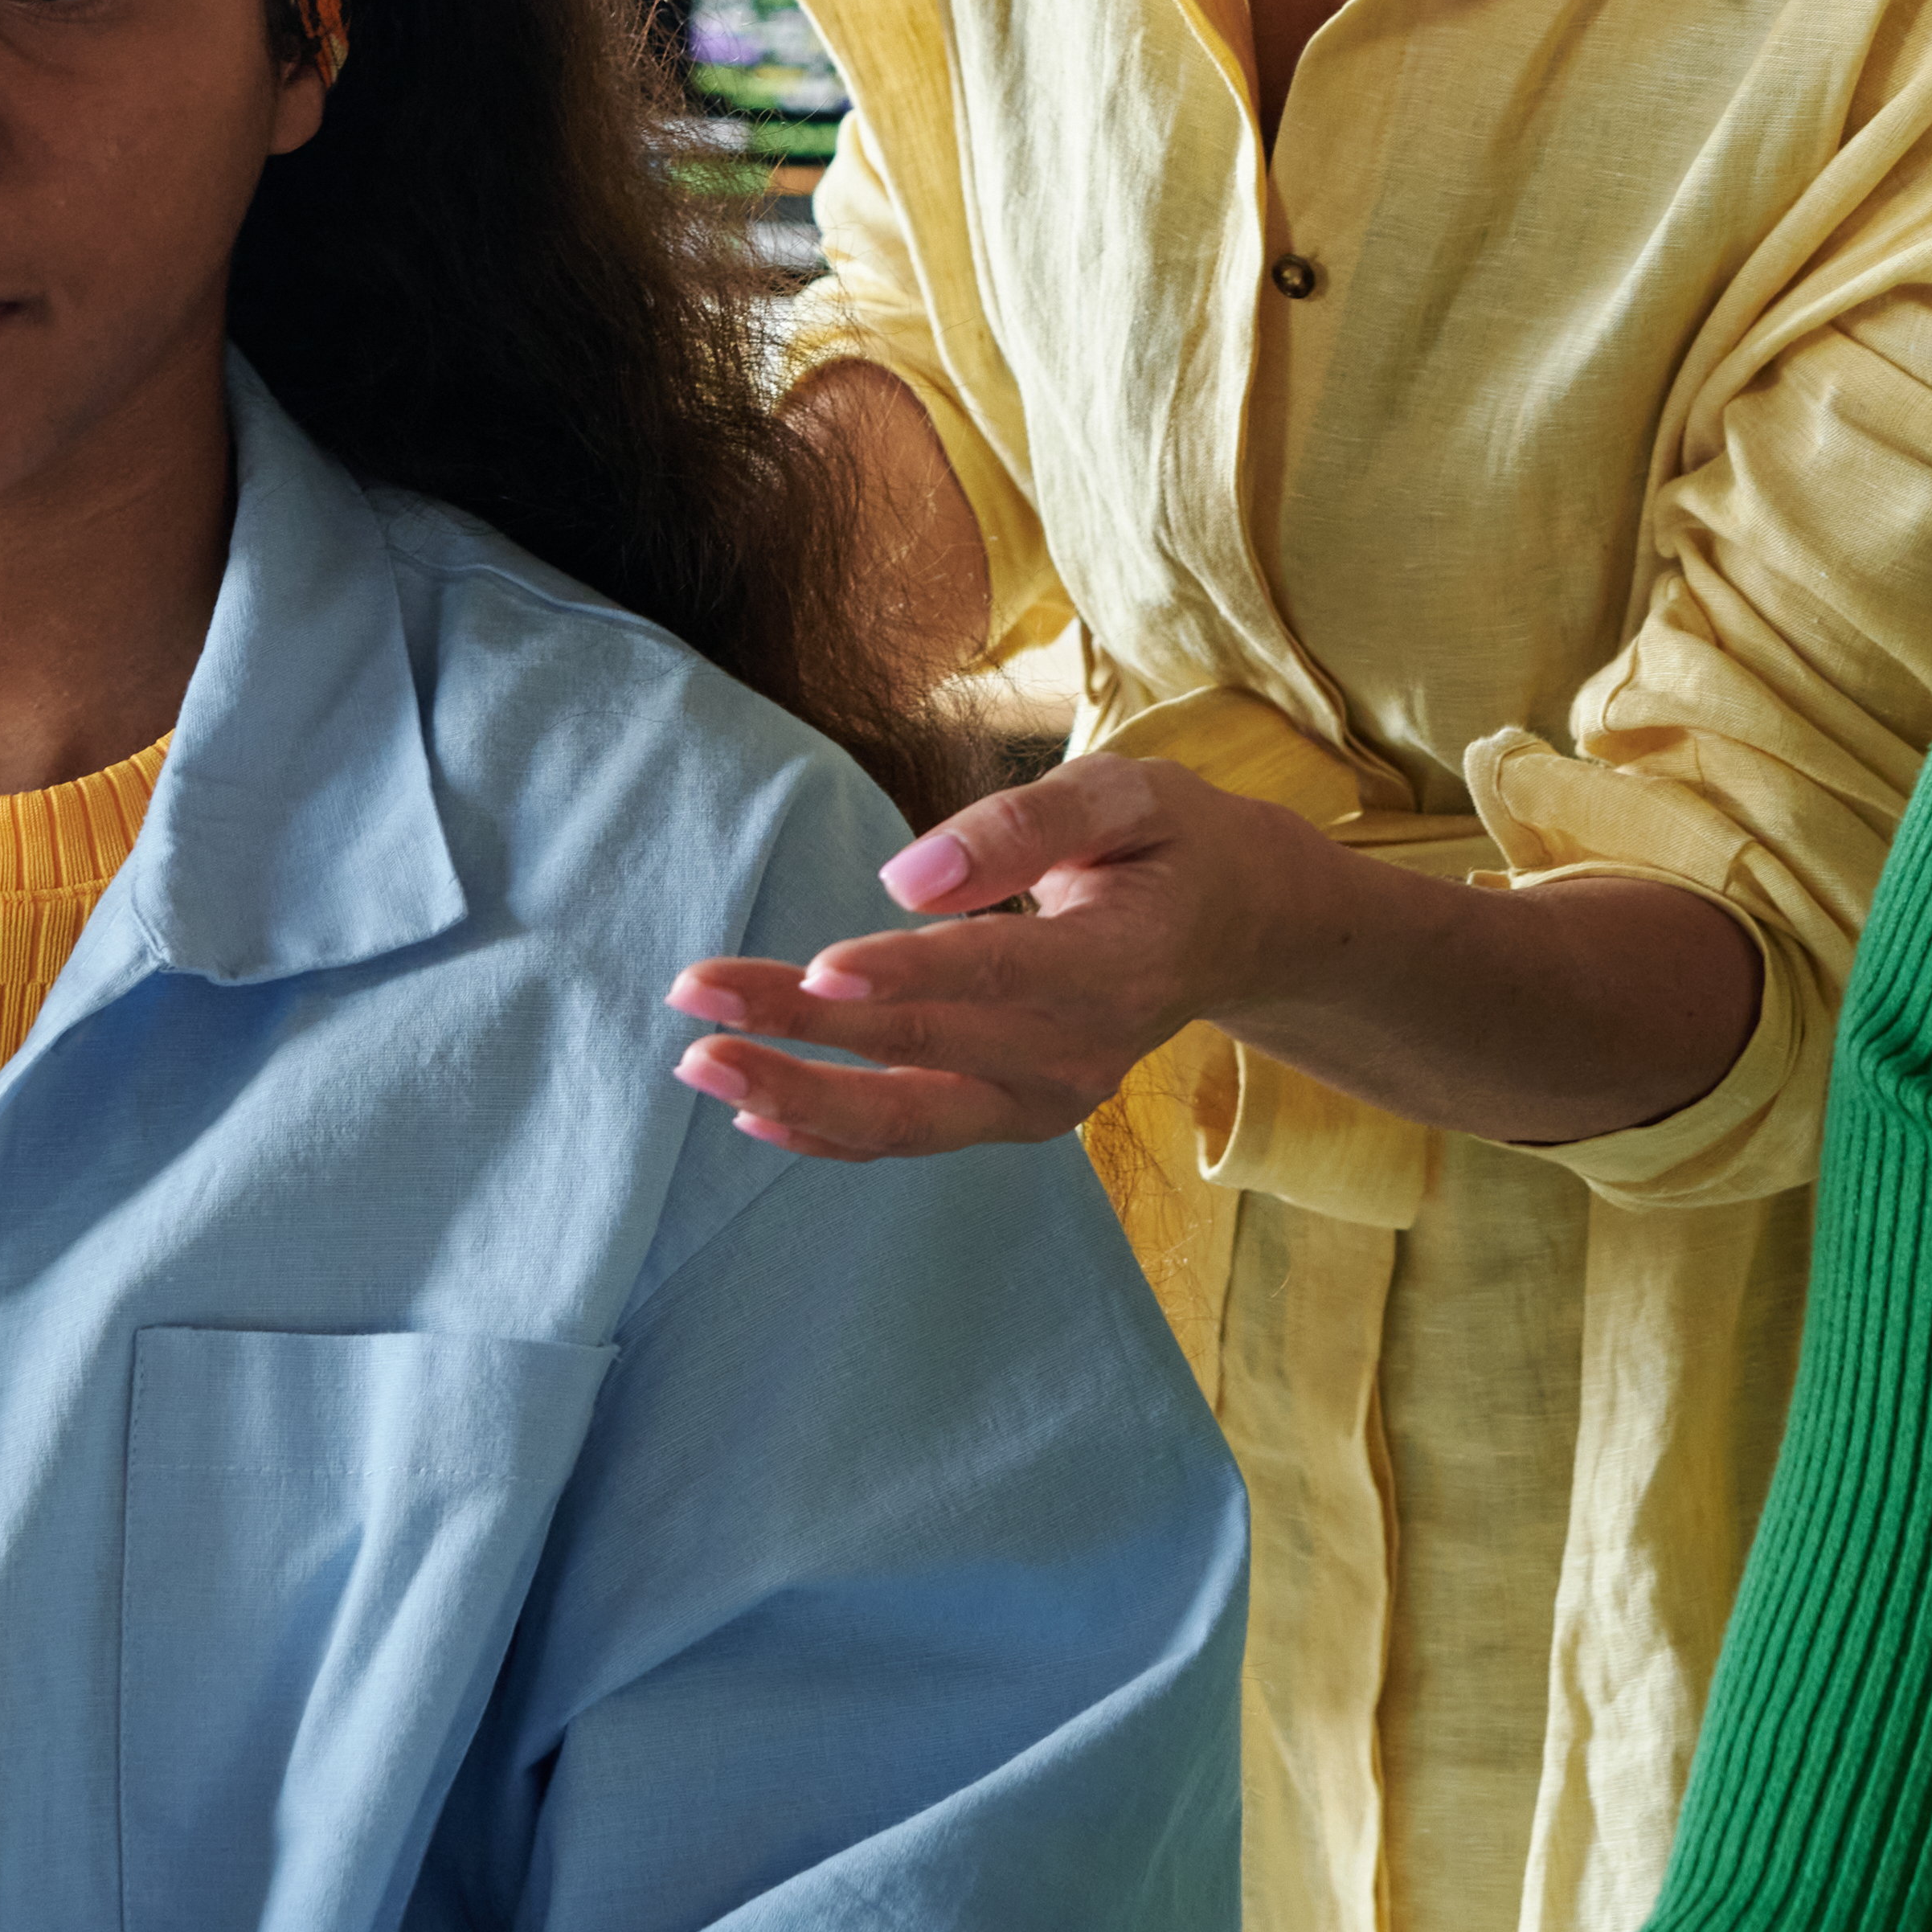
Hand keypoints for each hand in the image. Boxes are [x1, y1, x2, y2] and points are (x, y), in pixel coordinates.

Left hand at [663, 750, 1342, 1159]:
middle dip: (799, 1026)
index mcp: (1117, 965)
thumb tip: (906, 874)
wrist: (1236, 930)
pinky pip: (913, 1136)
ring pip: (906, 1117)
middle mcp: (1081, 1054)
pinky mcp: (1016, 1117)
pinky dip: (829, 1133)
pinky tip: (751, 1112)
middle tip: (695, 994)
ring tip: (698, 1062)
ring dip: (795, 1095)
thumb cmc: (1173, 844)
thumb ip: (1024, 824)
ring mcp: (1049, 1101)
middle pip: (924, 1051)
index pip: (997, 974)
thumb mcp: (1129, 795)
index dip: (906, 977)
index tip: (819, 971)